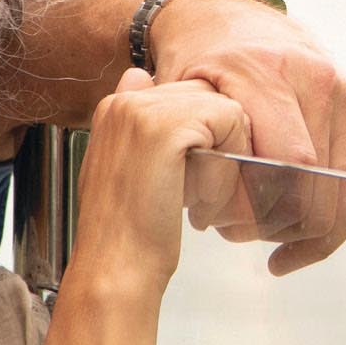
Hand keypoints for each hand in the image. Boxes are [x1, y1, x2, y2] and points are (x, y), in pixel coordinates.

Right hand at [79, 70, 251, 284]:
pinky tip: (199, 203)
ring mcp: (143, 110)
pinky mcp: (167, 127)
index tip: (182, 182)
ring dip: (225, 160)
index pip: (187, 96)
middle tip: (196, 197)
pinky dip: (226, 170)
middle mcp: (124, 100)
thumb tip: (139, 75)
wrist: (116, 269)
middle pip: (209, 99)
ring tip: (197, 201)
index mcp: (115, 107)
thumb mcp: (126, 168)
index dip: (202, 139)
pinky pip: (230, 125)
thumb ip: (139, 125)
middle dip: (218, 147)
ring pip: (225, 111)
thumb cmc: (127, 232)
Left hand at [146, 0, 345, 270]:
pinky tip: (292, 245)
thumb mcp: (179, 94)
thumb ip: (187, 142)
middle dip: (275, 225)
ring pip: (341, 197)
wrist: (236, 25)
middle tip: (232, 232)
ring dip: (298, 230)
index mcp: (269, 71)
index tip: (222, 226)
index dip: (260, 210)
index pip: (289, 164)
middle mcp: (319, 80)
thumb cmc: (201, 66)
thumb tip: (203, 211)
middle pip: (317, 187)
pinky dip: (329, 229)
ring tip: (256, 233)